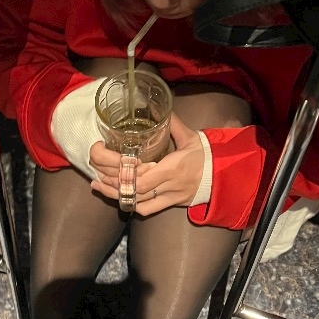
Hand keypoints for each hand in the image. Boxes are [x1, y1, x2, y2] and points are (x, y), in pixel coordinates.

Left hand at [89, 113, 204, 214]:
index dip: (123, 174)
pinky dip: (131, 204)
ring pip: (138, 202)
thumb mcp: (190, 137)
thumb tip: (159, 107)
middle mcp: (169, 186)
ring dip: (116, 194)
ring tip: (98, 185)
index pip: (143, 178)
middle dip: (112, 182)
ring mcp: (170, 197)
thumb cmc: (206, 155)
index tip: (108, 162)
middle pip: (135, 190)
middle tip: (94, 172)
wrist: (223, 175)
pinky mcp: (171, 204)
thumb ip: (172, 124)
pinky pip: (148, 210)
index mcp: (173, 168)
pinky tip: (118, 197)